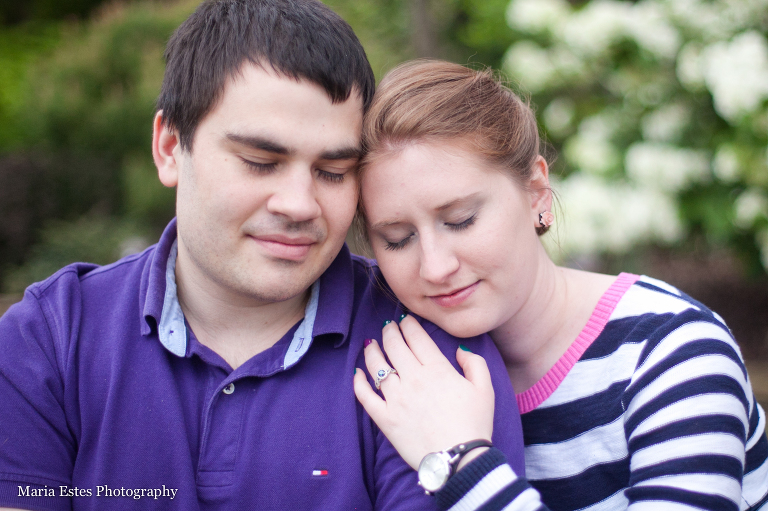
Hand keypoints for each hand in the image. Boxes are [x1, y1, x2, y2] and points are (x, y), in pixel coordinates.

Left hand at [353, 316, 494, 470]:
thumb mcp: (485, 389)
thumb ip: (474, 363)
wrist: (459, 459)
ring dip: (372, 351)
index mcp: (437, 369)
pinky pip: (365, 396)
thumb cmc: (474, 424)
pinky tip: (357, 373)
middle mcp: (413, 379)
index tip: (405, 320)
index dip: (408, 325)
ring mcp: (396, 398)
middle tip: (388, 327)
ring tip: (370, 343)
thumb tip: (459, 349)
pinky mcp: (385, 418)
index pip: (417, 338)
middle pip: (394, 346)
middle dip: (389, 332)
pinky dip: (358, 382)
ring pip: (377, 366)